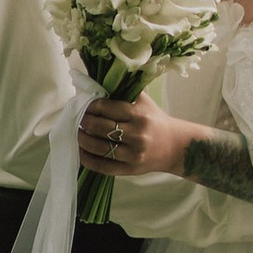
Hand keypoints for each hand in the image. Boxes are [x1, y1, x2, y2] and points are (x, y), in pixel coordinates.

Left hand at [78, 90, 199, 178]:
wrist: (175, 146)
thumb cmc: (155, 120)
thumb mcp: (144, 102)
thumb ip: (125, 91)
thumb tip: (97, 82)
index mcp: (138, 115)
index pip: (105, 108)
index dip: (89, 106)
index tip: (82, 105)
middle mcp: (136, 134)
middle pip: (99, 128)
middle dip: (83, 122)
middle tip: (78, 118)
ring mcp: (133, 154)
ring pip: (98, 147)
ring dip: (82, 139)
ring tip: (77, 133)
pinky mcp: (130, 169)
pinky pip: (103, 166)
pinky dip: (87, 159)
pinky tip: (81, 151)